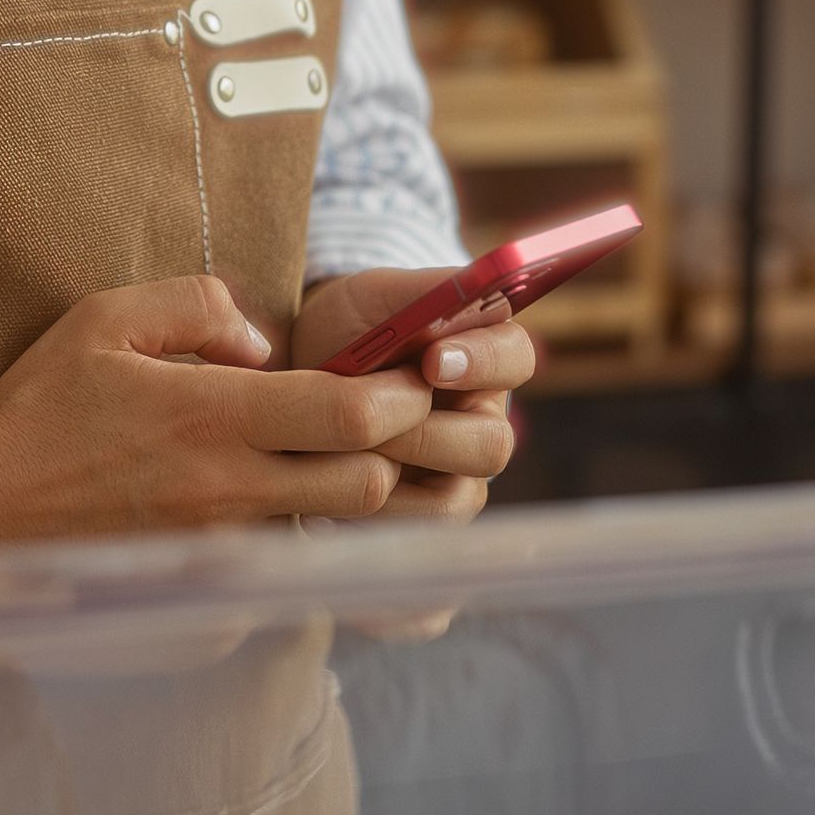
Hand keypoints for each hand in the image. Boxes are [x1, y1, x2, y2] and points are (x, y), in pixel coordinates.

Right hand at [0, 274, 476, 545]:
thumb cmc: (37, 407)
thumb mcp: (103, 319)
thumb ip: (195, 307)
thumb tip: (264, 340)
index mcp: (212, 415)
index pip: (349, 416)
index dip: (400, 397)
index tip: (407, 376)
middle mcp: (228, 486)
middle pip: (368, 485)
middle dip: (395, 452)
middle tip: (390, 419)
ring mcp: (220, 542)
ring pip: (333, 527)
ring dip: (356, 493)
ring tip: (340, 455)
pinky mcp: (206, 580)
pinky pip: (284, 558)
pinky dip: (302, 531)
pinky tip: (280, 499)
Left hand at [290, 268, 529, 526]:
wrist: (300, 369)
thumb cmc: (350, 323)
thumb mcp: (377, 295)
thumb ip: (427, 291)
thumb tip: (476, 287)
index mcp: (486, 355)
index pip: (515, 356)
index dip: (483, 360)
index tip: (433, 360)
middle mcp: (482, 418)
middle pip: (492, 443)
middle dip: (425, 432)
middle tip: (369, 416)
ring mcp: (457, 470)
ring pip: (457, 495)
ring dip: (393, 469)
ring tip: (339, 446)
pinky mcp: (425, 511)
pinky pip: (417, 527)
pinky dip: (374, 510)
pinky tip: (332, 486)